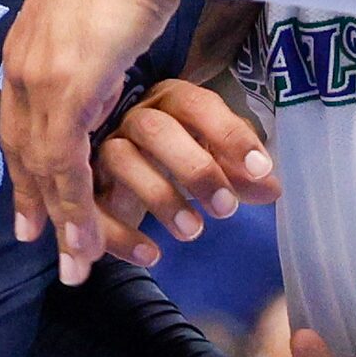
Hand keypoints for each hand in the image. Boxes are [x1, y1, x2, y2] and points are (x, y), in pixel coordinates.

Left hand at [0, 0, 176, 283]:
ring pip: (39, 164)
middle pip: (20, 151)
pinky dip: (72, 202)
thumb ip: (90, 52)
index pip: (17, 124)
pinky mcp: (67, 85)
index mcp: (26, 48)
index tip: (29, 208)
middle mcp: (22, 65)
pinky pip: (64, 159)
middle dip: (32, 204)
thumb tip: (102, 71)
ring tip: (74, 261)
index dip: (24, 170)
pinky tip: (84, 230)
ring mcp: (40, 76)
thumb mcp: (99, 18)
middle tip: (40, 247)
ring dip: (58, 219)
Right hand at [92, 77, 278, 264]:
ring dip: (159, 197)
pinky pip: (93, 206)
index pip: (198, 105)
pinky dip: (121, 233)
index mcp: (171, 101)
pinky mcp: (82, 187)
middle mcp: (133, 117)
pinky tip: (151, 255)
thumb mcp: (215, 163)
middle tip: (226, 208)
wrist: (125, 178)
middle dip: (193, 167)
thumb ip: (241, 174)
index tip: (260, 168)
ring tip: (194, 232)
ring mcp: (102, 149)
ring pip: (120, 160)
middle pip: (155, 130)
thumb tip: (272, 188)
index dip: (229, 134)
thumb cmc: (178, 160)